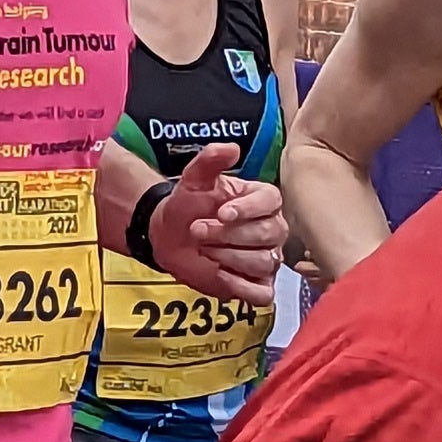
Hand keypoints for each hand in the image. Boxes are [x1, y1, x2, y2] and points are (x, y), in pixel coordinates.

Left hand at [149, 141, 284, 306]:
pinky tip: (220, 274)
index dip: (248, 208)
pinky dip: (241, 286)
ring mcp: (267, 258)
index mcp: (262, 200)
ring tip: (203, 249)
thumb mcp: (194, 179)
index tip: (222, 212)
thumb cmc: (188, 205)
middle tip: (198, 230)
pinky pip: (262, 293)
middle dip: (229, 234)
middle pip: (268, 233)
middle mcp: (271, 229)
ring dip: (228, 256)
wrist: (170, 235)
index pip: (271, 201)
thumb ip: (210, 160)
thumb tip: (232, 148)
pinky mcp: (257, 285)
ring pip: (264, 261)